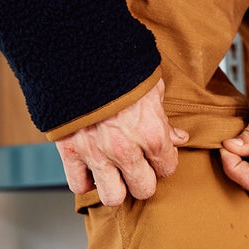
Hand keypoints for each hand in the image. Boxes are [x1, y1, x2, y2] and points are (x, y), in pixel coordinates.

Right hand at [56, 78, 188, 205]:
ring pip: (113, 197)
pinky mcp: (69, 151)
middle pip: (143, 190)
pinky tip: (90, 168)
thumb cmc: (119, 66)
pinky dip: (85, 180)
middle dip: (142, 179)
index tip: (157, 154)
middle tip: (137, 166)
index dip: (163, 162)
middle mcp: (125, 149)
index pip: (167, 169)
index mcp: (151, 134)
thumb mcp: (151, 88)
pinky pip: (79, 186)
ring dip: (115, 187)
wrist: (77, 51)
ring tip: (114, 173)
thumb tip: (178, 139)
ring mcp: (96, 153)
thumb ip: (164, 119)